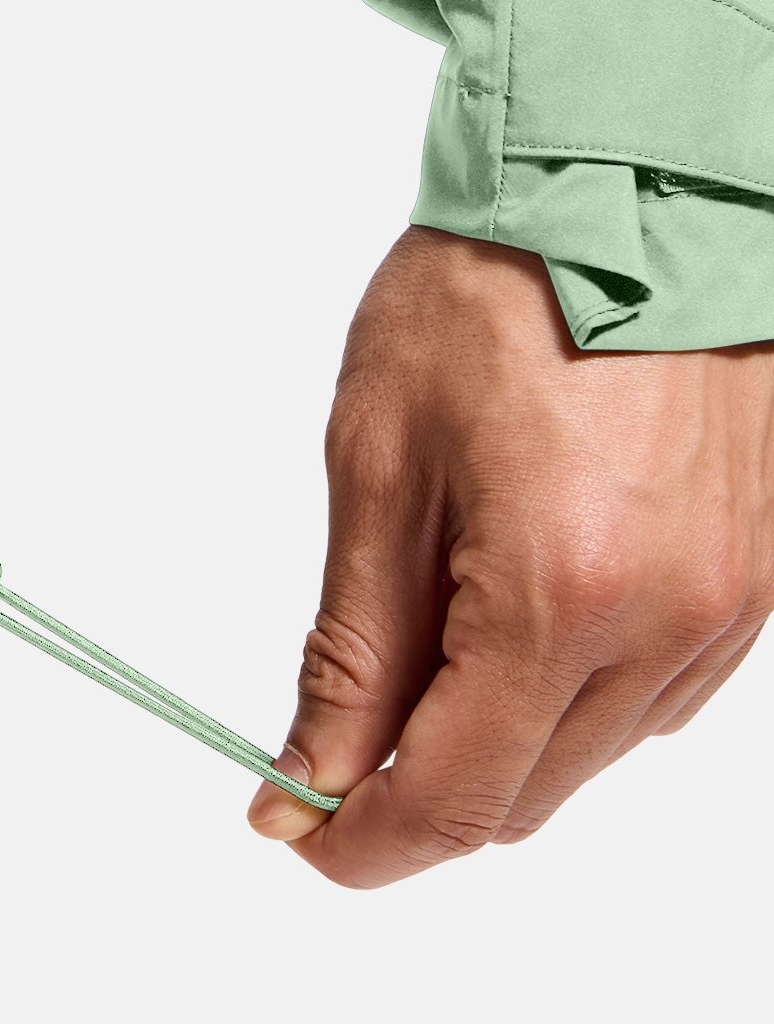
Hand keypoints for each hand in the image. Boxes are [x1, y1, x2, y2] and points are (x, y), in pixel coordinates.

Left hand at [245, 227, 773, 887]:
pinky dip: (578, 692)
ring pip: (597, 756)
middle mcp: (670, 620)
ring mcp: (735, 602)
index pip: (456, 800)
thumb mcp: (380, 469)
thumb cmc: (498, 290)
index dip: (364, 846)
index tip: (296, 834)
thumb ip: (350, 651)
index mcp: (561, 596)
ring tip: (432, 638)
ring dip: (502, 742)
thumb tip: (305, 778)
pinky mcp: (764, 573)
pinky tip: (524, 615)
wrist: (634, 178)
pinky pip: (663, 694)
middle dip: (422, 795)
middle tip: (335, 742)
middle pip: (529, 798)